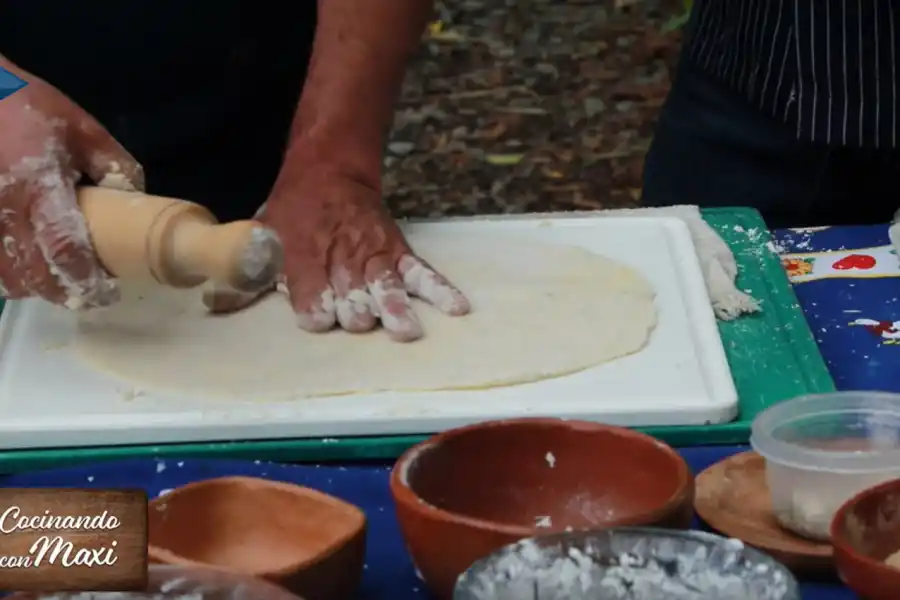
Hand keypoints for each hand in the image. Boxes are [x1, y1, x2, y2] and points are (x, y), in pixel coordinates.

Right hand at [0, 60, 143, 307]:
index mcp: (38, 183)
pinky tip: (29, 271)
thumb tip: (136, 202)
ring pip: (4, 274)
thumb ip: (113, 165)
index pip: (62, 244)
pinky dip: (9, 274)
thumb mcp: (81, 128)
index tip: (106, 290)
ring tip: (62, 284)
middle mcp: (4, 206)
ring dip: (34, 286)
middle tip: (90, 297)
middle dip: (62, 291)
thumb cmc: (27, 106)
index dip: (83, 275)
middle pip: (31, 271)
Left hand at [205, 168, 470, 341]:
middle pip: (351, 292)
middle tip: (359, 319)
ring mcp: (372, 257)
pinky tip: (456, 308)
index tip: (319, 319)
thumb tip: (214, 307)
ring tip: (406, 330)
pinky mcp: (397, 253)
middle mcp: (340, 261)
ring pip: (385, 285)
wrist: (327, 171)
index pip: (311, 290)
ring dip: (393, 307)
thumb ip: (244, 279)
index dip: (315, 306)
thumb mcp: (260, 239)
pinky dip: (439, 289)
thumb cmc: (290, 214)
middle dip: (355, 309)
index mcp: (304, 259)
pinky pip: (421, 273)